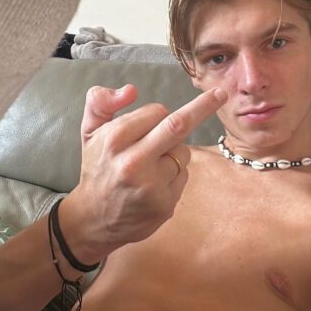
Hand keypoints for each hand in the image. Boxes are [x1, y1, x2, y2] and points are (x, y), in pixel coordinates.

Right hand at [59, 83, 226, 260]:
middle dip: (204, 106)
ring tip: (149, 167)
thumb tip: (130, 89)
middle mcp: (133, 162)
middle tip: (221, 94)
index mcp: (115, 139)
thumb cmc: (97, 169)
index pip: (156, 112)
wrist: (93, 220)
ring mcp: (151, 185)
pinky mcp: (165, 204)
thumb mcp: (89, 132)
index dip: (158, 114)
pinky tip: (154, 184)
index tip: (156, 118)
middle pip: (178, 125)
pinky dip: (174, 175)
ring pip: (183, 153)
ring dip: (174, 153)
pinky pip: (183, 175)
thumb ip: (100, 102)